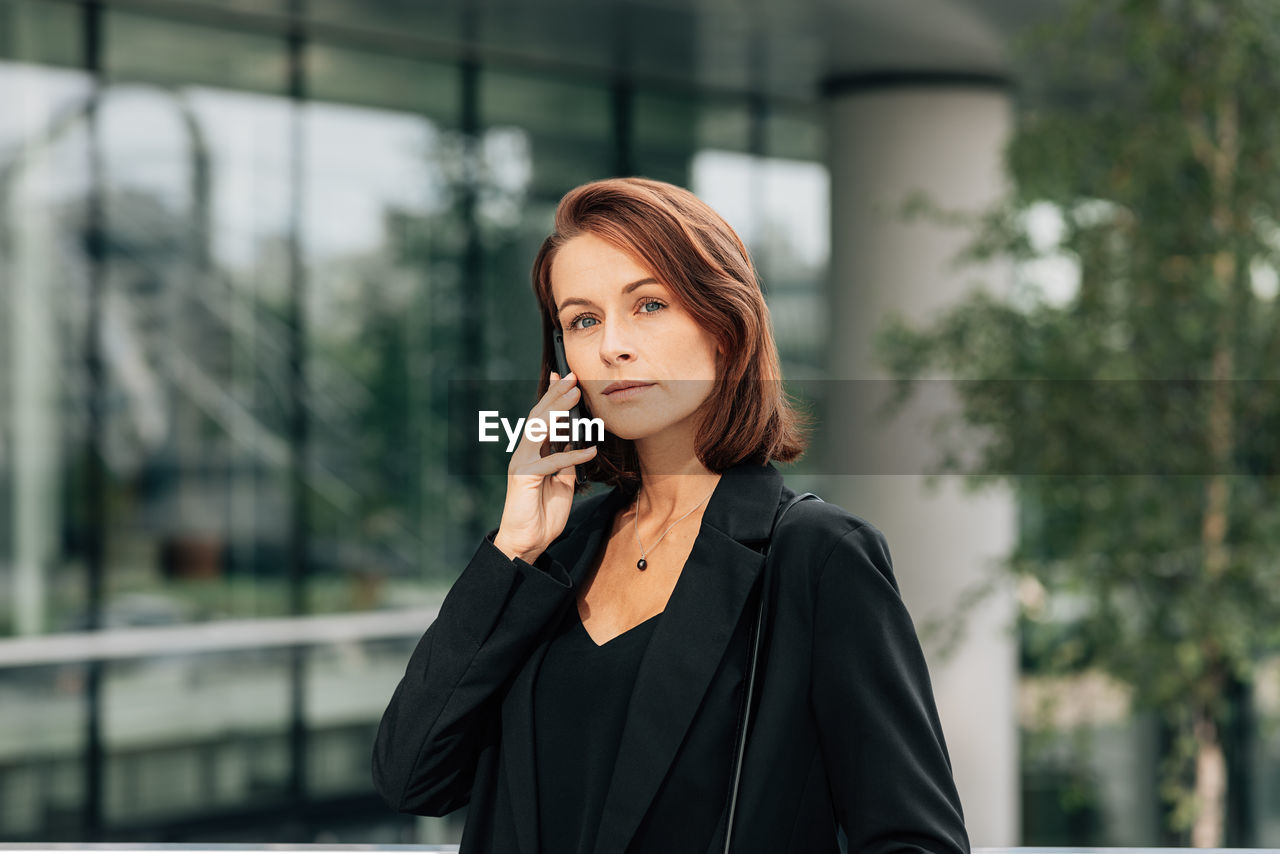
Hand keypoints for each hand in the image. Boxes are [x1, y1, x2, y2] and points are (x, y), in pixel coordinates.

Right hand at [492, 370, 597, 563]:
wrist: (526, 542)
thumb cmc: (542, 514)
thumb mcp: (563, 485)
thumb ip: (567, 463)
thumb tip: (577, 445)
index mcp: (532, 453)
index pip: (542, 419)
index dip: (552, 396)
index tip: (565, 377)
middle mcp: (523, 454)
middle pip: (539, 417)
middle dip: (555, 395)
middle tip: (572, 376)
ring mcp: (521, 464)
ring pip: (539, 430)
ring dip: (558, 411)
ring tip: (575, 395)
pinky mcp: (524, 478)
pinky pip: (551, 461)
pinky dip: (572, 455)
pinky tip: (590, 449)